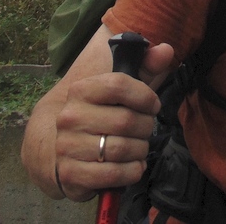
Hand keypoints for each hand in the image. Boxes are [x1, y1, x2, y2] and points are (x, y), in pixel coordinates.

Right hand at [52, 41, 176, 201]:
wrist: (59, 148)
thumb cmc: (100, 114)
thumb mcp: (121, 87)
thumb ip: (146, 66)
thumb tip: (166, 49)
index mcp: (81, 90)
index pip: (119, 84)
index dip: (145, 95)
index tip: (153, 105)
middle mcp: (70, 116)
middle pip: (126, 120)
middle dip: (145, 127)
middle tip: (145, 130)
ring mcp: (67, 146)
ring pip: (122, 149)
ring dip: (140, 150)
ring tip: (138, 148)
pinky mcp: (70, 174)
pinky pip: (112, 175)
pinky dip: (131, 172)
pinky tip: (133, 166)